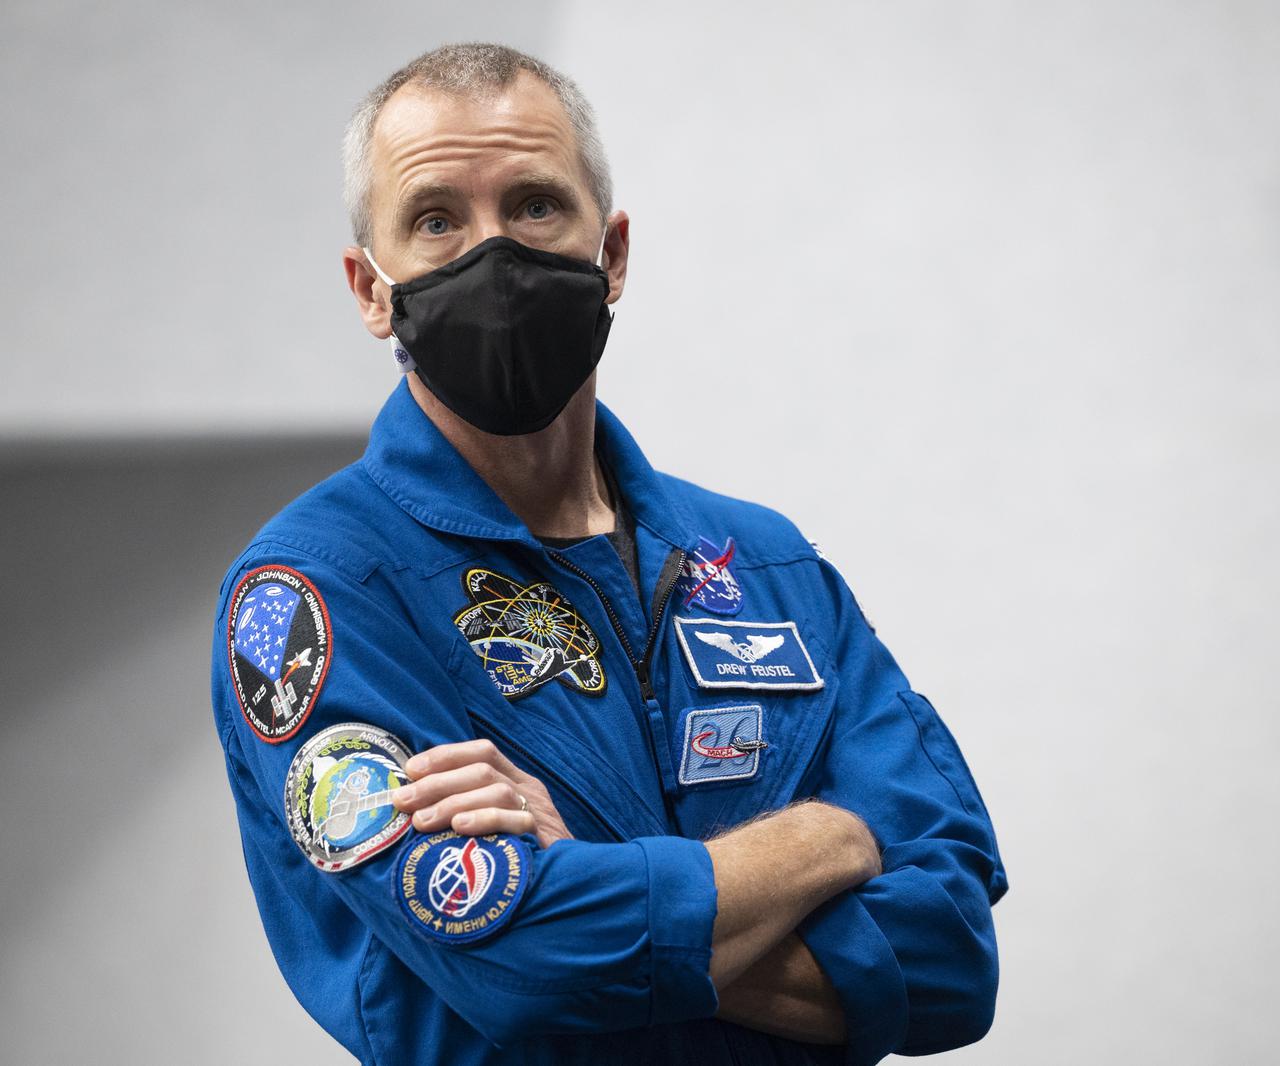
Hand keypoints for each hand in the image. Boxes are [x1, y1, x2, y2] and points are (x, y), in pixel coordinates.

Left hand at [391, 738, 572, 848]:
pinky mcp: (544, 839)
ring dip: (452, 801)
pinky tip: (459, 827)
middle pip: (482, 769)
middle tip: (403, 801)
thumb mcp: (495, 828)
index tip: (410, 770)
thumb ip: (467, 813)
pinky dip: (484, 819)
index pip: (483, 752)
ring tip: (421, 821)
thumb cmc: (520, 861)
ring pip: (495, 790)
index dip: (446, 755)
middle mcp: (528, 791)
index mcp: (517, 782)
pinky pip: (515, 821)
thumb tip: (415, 808)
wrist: (568, 892)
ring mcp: (539, 813)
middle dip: (437, 782)